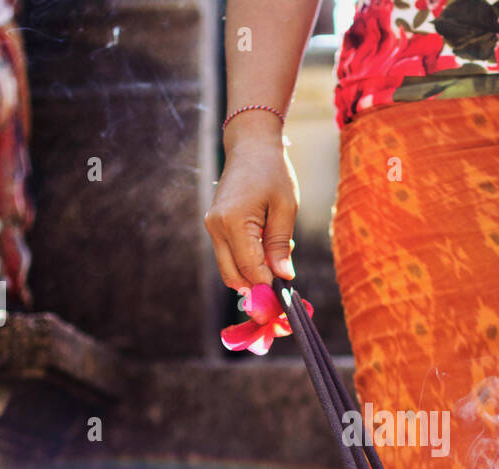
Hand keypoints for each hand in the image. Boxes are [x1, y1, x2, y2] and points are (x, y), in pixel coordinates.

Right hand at [204, 112, 299, 290]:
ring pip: (230, 269)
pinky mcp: (214, 226)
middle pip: (234, 276)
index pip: (250, 268)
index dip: (268, 285)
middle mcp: (216, 227)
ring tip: (278, 256)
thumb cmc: (272, 171)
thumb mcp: (286, 208)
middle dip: (258, 287)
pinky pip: (229, 255)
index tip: (287, 293)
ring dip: (253, 273)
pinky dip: (247, 261)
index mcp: (233, 222)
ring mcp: (212, 227)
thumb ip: (281, 245)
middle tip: (283, 284)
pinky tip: (267, 247)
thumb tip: (283, 277)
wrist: (250, 145)